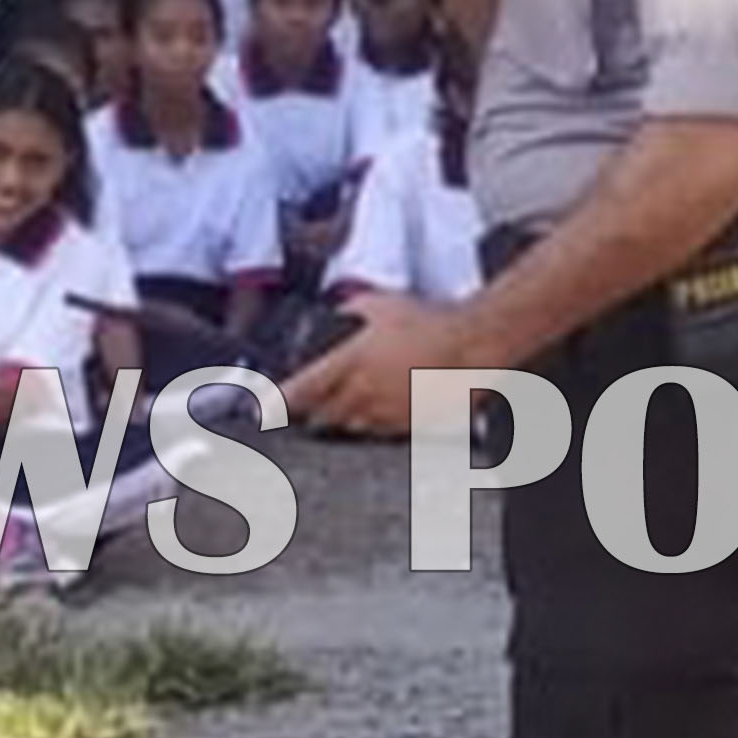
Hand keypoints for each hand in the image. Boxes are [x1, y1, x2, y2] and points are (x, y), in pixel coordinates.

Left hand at [289, 296, 481, 441]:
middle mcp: (364, 395)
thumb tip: (333, 316)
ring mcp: (387, 415)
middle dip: (314, 413)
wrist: (474, 344)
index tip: (262, 413)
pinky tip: (386, 405)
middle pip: (323, 419)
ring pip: (351, 428)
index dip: (275, 406)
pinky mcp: (410, 429)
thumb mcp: (380, 303)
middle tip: (312, 405)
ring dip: (345, 418)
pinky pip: (382, 433)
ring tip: (355, 401)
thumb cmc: (431, 321)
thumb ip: (348, 312)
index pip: (300, 392)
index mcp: (350, 363)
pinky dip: (376, 423)